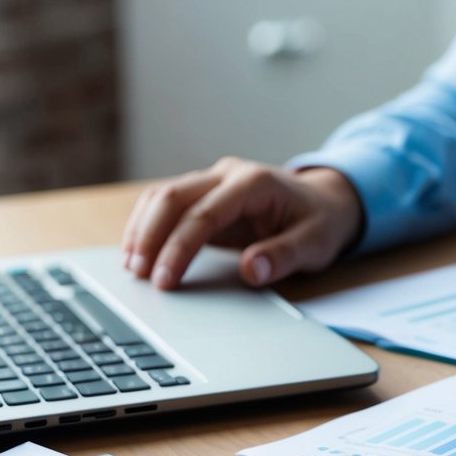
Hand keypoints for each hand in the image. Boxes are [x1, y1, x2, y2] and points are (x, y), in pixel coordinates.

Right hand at [121, 157, 362, 288]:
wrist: (324, 201)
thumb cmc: (319, 223)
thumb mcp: (315, 244)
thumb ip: (284, 256)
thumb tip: (252, 271)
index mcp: (254, 183)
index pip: (204, 214)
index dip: (179, 248)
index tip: (164, 280)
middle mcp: (227, 174)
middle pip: (172, 197)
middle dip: (149, 237)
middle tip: (137, 275)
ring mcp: (213, 181)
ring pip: (162, 196)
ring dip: (141, 230)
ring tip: (131, 267)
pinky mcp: (203, 194)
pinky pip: (166, 204)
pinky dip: (147, 226)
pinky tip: (137, 252)